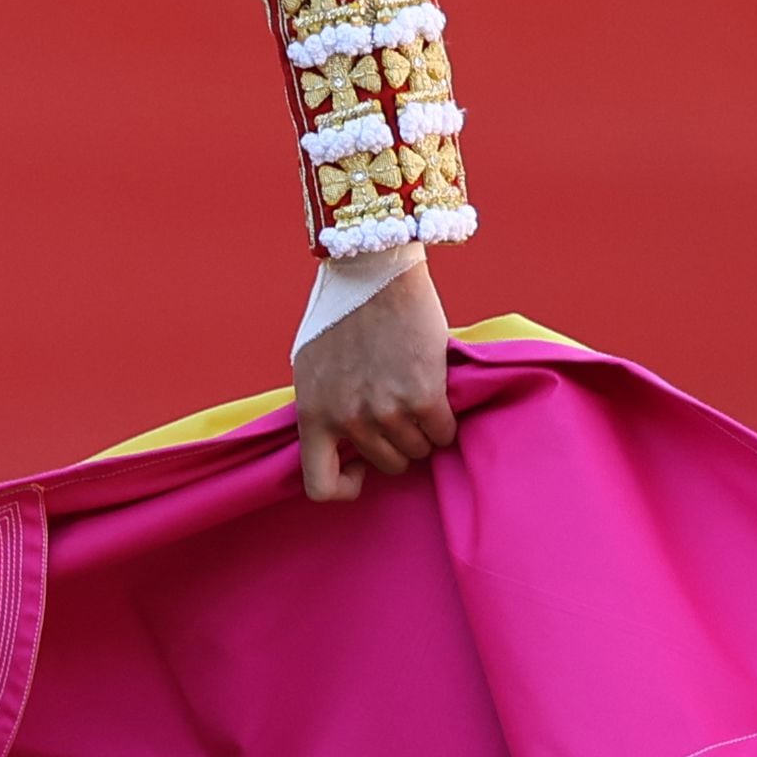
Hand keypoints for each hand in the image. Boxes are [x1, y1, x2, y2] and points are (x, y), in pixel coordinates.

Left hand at [293, 258, 456, 504]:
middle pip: (385, 464)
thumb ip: (323, 406)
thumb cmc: (340, 312)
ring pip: (416, 451)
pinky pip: (442, 433)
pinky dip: (446, 423)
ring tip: (420, 403)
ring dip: (423, 433)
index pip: (320, 486)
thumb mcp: (310, 367)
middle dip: (397, 447)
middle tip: (402, 418)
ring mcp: (385, 410)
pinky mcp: (423, 396)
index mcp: (312, 414)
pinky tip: (440, 399)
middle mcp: (346, 419)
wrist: (372, 270)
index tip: (361, 467)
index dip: (346, 486)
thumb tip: (339, 440)